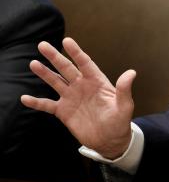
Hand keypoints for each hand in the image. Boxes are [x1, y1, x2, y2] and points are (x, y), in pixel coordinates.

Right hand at [21, 37, 135, 159]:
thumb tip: (131, 73)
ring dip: (44, 73)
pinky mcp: (64, 111)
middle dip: (55, 57)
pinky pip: (47, 105)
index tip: (67, 41)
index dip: (76, 53)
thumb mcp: (125, 106)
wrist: (110, 140)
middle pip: (66, 69)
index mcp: (97, 82)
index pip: (85, 63)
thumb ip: (124, 90)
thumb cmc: (120, 121)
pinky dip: (36, 102)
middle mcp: (82, 86)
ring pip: (55, 82)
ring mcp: (72, 98)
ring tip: (33, 64)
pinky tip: (25, 98)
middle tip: (43, 45)